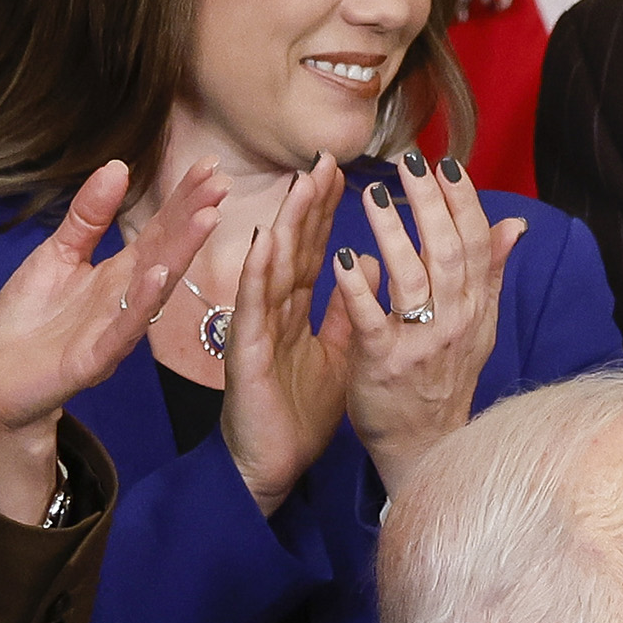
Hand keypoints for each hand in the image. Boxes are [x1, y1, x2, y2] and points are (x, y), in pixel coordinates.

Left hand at [0, 157, 222, 526]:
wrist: (0, 382)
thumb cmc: (31, 322)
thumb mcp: (55, 256)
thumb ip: (87, 218)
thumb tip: (117, 166)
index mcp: (118, 274)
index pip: (159, 230)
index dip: (182, 199)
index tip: (209, 166)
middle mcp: (126, 299)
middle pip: (166, 252)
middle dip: (193, 218)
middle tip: (222, 184)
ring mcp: (114, 329)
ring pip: (155, 288)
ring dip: (181, 253)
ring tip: (207, 218)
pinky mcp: (94, 360)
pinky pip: (123, 330)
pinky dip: (142, 303)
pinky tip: (159, 275)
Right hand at [216, 155, 347, 513]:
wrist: (271, 464)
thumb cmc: (299, 413)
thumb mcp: (340, 355)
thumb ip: (351, 311)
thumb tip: (375, 268)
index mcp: (297, 309)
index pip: (316, 250)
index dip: (327, 211)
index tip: (344, 170)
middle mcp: (275, 310)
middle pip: (295, 247)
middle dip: (309, 203)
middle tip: (324, 158)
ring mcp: (258, 328)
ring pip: (273, 268)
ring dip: (286, 224)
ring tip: (300, 183)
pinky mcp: (247, 353)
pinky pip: (253, 309)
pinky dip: (257, 274)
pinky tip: (263, 242)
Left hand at [329, 147, 522, 499]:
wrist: (425, 446)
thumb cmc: (445, 378)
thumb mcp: (479, 325)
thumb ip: (491, 272)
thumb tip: (516, 224)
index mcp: (475, 306)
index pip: (475, 242)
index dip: (463, 201)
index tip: (446, 163)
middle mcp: (455, 321)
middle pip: (446, 251)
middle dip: (428, 203)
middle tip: (408, 163)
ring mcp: (420, 343)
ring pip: (411, 278)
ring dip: (393, 233)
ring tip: (373, 195)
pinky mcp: (383, 364)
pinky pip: (371, 319)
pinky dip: (359, 287)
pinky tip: (344, 256)